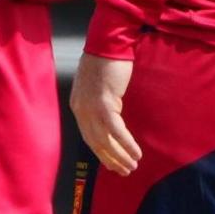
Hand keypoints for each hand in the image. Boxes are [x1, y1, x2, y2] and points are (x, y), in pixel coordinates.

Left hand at [70, 54, 141, 175]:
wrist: (109, 42)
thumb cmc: (106, 60)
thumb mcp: (97, 85)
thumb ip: (100, 102)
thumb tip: (111, 118)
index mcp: (78, 105)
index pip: (88, 137)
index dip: (101, 153)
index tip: (113, 164)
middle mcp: (81, 109)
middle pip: (95, 142)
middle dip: (111, 159)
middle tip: (124, 171)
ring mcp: (91, 107)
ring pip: (105, 140)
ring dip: (120, 156)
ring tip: (133, 166)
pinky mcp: (105, 103)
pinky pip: (116, 131)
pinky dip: (126, 144)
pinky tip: (136, 153)